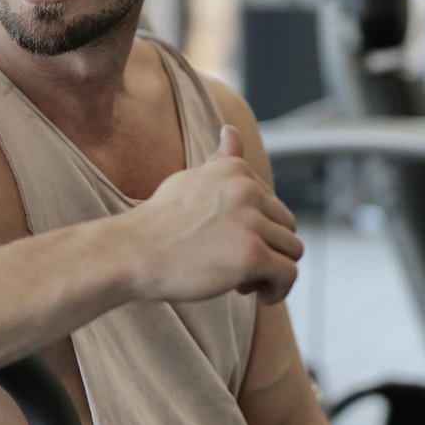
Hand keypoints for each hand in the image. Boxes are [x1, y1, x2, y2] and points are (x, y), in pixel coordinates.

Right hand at [126, 125, 302, 305]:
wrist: (132, 252)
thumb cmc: (159, 221)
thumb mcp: (191, 179)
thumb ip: (221, 161)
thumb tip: (231, 131)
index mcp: (236, 170)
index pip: (273, 205)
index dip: (256, 229)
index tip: (229, 243)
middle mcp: (247, 189)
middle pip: (288, 226)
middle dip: (268, 249)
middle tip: (236, 267)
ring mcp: (251, 222)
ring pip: (292, 250)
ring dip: (272, 270)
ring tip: (243, 281)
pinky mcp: (252, 255)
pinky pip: (288, 274)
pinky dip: (277, 288)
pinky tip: (253, 293)